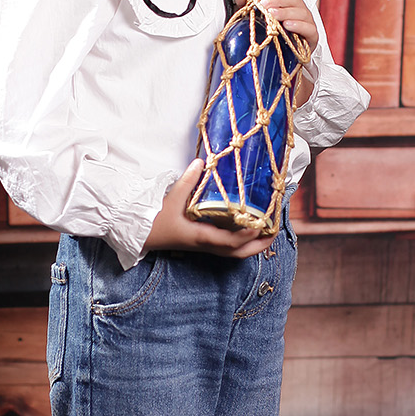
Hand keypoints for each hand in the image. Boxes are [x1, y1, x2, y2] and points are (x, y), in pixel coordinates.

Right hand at [143, 161, 272, 257]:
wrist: (140, 234)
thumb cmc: (154, 219)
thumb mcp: (171, 198)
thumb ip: (188, 181)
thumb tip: (201, 162)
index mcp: (200, 236)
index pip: (228, 242)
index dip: (245, 235)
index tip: (259, 225)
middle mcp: (206, 244)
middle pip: (238, 253)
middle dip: (259, 245)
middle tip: (274, 231)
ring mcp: (205, 245)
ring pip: (235, 252)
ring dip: (253, 244)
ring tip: (267, 230)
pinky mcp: (203, 242)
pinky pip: (228, 246)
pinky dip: (242, 240)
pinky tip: (249, 227)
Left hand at [234, 0, 317, 102]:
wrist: (274, 65)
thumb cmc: (267, 40)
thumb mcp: (252, 19)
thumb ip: (245, 3)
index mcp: (288, 3)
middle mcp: (299, 12)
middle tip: (266, 5)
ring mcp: (306, 25)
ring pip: (302, 11)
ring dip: (286, 11)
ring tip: (273, 16)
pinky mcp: (310, 39)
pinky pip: (309, 29)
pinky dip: (299, 26)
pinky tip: (287, 26)